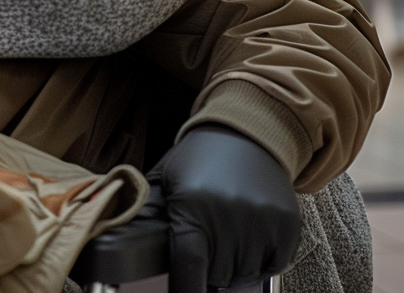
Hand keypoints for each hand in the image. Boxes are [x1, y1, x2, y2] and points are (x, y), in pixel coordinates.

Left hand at [142, 124, 300, 292]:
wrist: (245, 132)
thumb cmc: (199, 157)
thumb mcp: (166, 177)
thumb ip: (148, 210)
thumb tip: (122, 234)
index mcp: (193, 206)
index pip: (189, 268)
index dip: (185, 291)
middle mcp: (228, 216)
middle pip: (217, 276)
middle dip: (209, 264)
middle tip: (206, 234)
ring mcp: (262, 223)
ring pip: (243, 275)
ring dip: (234, 262)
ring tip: (227, 228)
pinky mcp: (288, 227)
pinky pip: (272, 267)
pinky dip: (260, 259)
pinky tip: (249, 233)